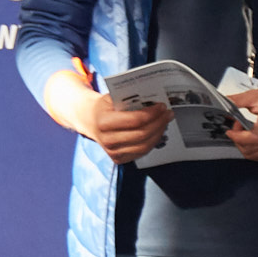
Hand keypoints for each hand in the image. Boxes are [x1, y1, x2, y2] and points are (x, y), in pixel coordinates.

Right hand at [53, 72, 171, 163]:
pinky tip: (157, 132)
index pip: (135, 120)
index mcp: (103, 122)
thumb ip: (130, 99)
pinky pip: (141, 152)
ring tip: (165, 122)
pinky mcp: (118, 159)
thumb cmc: (104, 107)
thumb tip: (155, 100)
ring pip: (144, 146)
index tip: (162, 106)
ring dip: (158, 133)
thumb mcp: (112, 97)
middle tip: (168, 114)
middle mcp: (106, 140)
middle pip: (142, 134)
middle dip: (159, 123)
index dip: (152, 114)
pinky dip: (152, 142)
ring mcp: (112, 152)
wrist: (89, 120)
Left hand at [223, 78, 257, 162]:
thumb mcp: (257, 95)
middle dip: (238, 141)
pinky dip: (254, 151)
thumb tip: (221, 102)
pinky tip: (255, 138)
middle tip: (238, 127)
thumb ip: (237, 101)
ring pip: (255, 156)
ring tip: (247, 132)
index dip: (236, 137)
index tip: (230, 130)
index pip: (250, 139)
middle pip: (250, 150)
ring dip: (245, 147)